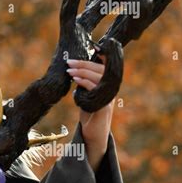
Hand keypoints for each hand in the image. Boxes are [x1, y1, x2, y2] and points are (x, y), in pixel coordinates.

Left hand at [67, 55, 113, 171]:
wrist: (93, 135)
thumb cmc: (89, 113)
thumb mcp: (87, 94)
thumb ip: (85, 82)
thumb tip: (76, 68)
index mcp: (108, 85)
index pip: (107, 67)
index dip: (103, 56)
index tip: (94, 47)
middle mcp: (111, 90)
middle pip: (101, 70)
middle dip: (85, 63)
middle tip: (70, 62)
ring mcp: (108, 98)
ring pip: (98, 78)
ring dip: (82, 72)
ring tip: (70, 70)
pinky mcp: (103, 107)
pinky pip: (95, 91)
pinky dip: (85, 83)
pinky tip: (76, 80)